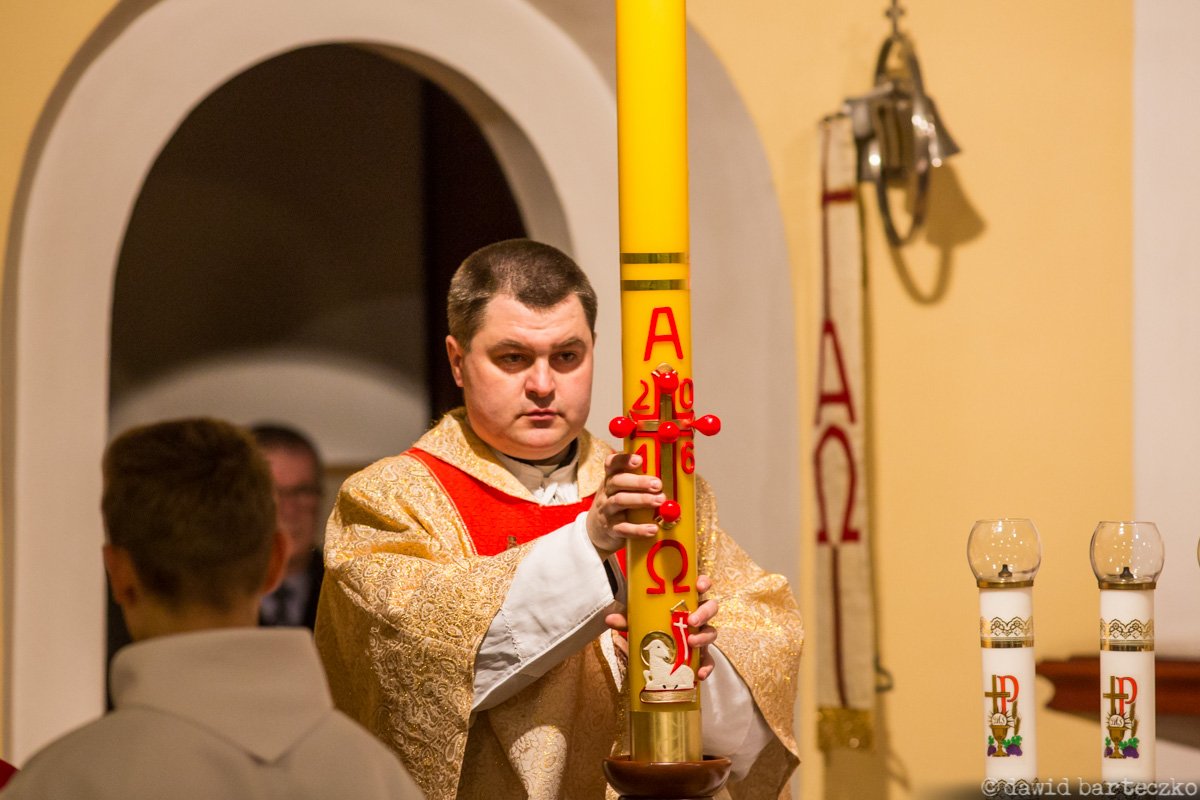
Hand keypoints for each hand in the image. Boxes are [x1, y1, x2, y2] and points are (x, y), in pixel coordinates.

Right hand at [586, 453, 662, 555]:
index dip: (623, 460)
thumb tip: (665, 474)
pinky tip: (652, 528)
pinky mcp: (611, 529)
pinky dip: (639, 529)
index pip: (612, 464)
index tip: (639, 459)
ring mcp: (607, 511)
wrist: (595, 530)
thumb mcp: (619, 490)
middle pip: (618, 482)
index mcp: (610, 480)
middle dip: (639, 482)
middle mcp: (606, 493)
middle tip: (657, 484)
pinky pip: (624, 528)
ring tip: (659, 501)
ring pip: (620, 501)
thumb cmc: (614, 505)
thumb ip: (636, 481)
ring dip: (641, 500)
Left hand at [604, 575, 718, 680]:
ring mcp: (700, 634)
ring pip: (712, 632)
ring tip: (692, 643)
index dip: (704, 583)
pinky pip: (708, 660)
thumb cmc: (651, 625)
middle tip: (692, 620)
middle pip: (711, 608)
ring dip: (704, 637)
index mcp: (685, 600)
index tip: (700, 586)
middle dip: (704, 613)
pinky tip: (700, 674)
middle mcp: (696, 616)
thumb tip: (609, 619)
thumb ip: (627, 619)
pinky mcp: (700, 655)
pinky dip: (707, 667)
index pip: (700, 586)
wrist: (653, 652)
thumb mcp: (638, 620)